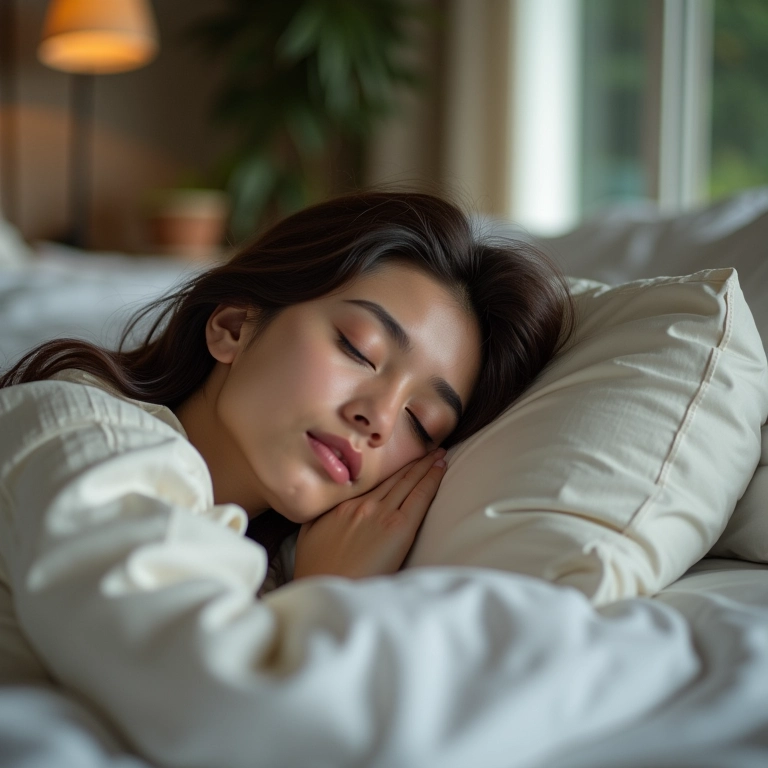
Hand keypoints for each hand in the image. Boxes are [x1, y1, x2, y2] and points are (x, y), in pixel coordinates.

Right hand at [293, 448, 446, 579]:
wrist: (327, 590)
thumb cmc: (316, 570)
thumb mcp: (308, 534)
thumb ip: (319, 513)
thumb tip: (325, 499)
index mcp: (342, 503)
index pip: (373, 479)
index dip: (389, 467)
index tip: (400, 456)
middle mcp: (362, 502)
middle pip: (393, 477)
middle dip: (412, 461)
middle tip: (428, 446)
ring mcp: (381, 513)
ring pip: (408, 482)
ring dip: (425, 465)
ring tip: (438, 454)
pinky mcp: (398, 528)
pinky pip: (419, 497)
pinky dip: (431, 480)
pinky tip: (440, 468)